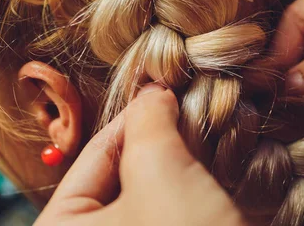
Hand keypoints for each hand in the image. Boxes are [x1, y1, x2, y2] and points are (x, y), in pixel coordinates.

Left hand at [35, 85, 244, 225]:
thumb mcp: (159, 170)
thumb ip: (148, 120)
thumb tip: (153, 94)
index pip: (93, 157)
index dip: (133, 118)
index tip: (164, 94)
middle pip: (120, 173)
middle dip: (158, 141)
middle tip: (186, 115)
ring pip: (148, 190)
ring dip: (177, 163)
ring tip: (202, 138)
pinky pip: (166, 210)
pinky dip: (187, 188)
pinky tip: (210, 171)